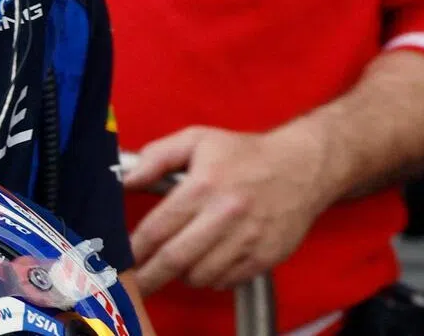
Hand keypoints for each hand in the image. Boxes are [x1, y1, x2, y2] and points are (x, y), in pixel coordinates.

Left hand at [123, 124, 329, 292]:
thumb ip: (156, 157)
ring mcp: (247, 240)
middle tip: (134, 285)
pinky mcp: (264, 258)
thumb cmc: (243, 153)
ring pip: (201, 275)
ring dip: (180, 276)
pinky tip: (203, 263)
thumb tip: (126, 179)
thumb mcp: (196, 139)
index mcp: (203, 185)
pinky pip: (226, 282)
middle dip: (150, 275)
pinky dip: (209, 279)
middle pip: (176, 258)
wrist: (301, 168)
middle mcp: (224, 215)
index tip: (122, 257)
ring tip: (173, 264)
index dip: (136, 247)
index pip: (159, 227)